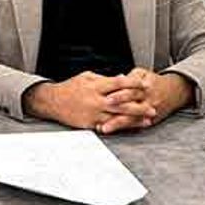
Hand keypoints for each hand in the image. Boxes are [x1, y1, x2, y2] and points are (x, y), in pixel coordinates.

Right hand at [23, 71, 150, 133]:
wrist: (53, 102)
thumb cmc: (70, 88)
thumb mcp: (87, 77)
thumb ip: (105, 79)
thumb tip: (121, 78)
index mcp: (95, 86)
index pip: (119, 83)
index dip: (134, 83)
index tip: (145, 84)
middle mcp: (96, 100)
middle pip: (122, 102)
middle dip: (139, 104)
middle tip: (152, 106)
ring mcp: (93, 113)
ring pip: (118, 116)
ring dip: (134, 119)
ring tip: (146, 120)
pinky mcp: (90, 123)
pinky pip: (108, 125)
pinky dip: (121, 126)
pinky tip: (130, 127)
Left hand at [105, 67, 191, 128]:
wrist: (175, 91)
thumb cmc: (155, 81)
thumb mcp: (143, 73)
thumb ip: (129, 77)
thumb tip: (115, 78)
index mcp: (144, 86)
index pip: (131, 90)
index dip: (119, 94)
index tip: (107, 97)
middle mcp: (147, 99)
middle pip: (131, 105)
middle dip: (117, 109)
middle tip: (103, 114)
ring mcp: (148, 111)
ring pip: (132, 118)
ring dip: (118, 123)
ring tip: (105, 127)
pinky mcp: (150, 120)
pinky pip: (136, 125)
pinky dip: (125, 128)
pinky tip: (115, 131)